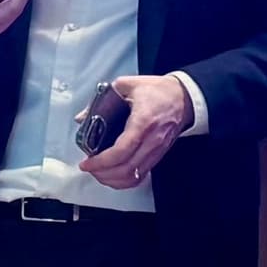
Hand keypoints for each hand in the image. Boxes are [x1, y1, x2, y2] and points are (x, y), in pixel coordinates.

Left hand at [76, 73, 194, 190]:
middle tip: (89, 168)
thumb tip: (83, 117)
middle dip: (103, 173)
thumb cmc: (158, 91)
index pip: (121, 151)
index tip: (87, 163)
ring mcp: (156, 150)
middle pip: (126, 169)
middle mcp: (151, 140)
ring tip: (98, 173)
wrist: (183, 98)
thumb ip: (102, 98)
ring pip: (133, 176)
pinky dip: (125, 181)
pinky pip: (141, 176)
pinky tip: (114, 176)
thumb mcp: (127, 85)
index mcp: (142, 121)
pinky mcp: (158, 156)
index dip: (101, 162)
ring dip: (113, 180)